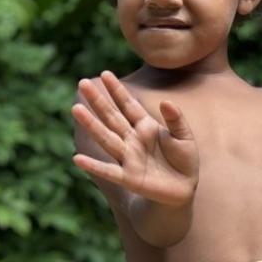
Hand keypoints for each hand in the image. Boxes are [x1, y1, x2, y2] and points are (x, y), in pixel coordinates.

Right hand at [71, 71, 197, 207]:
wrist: (184, 188)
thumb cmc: (183, 160)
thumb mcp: (184, 137)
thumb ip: (176, 120)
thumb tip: (166, 101)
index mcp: (145, 127)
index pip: (129, 105)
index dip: (118, 90)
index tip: (105, 73)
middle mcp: (132, 140)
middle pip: (112, 117)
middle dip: (98, 101)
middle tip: (83, 83)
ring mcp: (129, 158)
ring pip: (106, 138)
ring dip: (91, 125)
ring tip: (76, 109)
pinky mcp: (129, 178)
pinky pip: (109, 171)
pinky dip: (94, 166)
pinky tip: (77, 159)